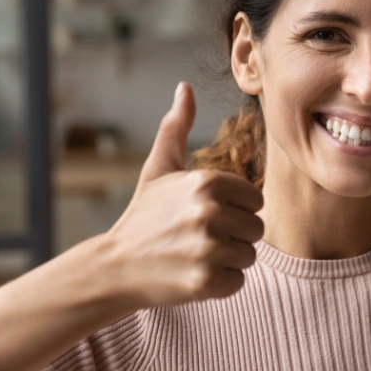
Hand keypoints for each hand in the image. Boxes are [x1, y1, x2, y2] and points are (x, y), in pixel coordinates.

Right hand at [104, 82, 264, 307]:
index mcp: (207, 182)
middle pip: (256, 228)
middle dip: (233, 235)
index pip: (256, 199)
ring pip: (249, 255)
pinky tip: (193, 274)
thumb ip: (176, 128)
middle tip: (198, 237)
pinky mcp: (206, 281)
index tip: (206, 214)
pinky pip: (238, 281)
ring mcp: (208, 248)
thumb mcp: (159, 168)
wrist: (114, 266)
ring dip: (228, 259)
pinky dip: (220, 283)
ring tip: (195, 254)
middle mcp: (210, 212)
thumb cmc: (144, 215)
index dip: (235, 209)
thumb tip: (185, 87)